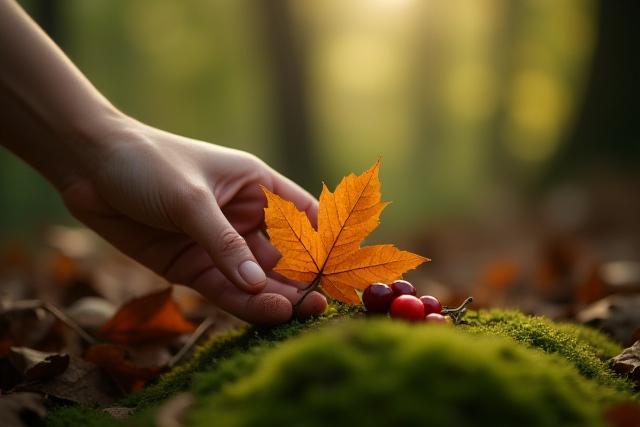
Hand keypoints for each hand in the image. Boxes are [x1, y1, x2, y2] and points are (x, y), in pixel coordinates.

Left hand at [60, 118, 326, 323]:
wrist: (89, 168)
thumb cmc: (147, 163)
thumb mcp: (190, 199)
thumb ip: (224, 244)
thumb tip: (259, 284)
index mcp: (256, 186)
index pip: (302, 214)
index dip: (325, 239)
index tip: (342, 265)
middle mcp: (244, 217)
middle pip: (283, 252)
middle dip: (302, 276)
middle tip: (321, 302)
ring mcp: (219, 244)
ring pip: (256, 276)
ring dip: (276, 294)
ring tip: (299, 313)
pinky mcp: (193, 266)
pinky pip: (224, 288)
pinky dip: (244, 301)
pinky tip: (266, 311)